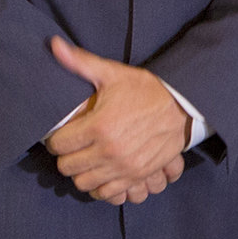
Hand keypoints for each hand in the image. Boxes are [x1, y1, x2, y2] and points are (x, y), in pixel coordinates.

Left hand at [43, 36, 190, 203]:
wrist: (183, 106)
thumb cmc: (146, 89)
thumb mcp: (113, 74)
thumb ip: (80, 63)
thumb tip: (54, 45)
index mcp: (99, 126)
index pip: (58, 145)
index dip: (55, 139)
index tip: (61, 134)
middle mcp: (110, 151)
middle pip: (67, 167)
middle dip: (66, 156)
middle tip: (72, 147)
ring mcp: (125, 167)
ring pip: (84, 184)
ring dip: (82, 173)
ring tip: (86, 159)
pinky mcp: (138, 176)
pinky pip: (107, 193)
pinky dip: (101, 186)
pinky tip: (102, 172)